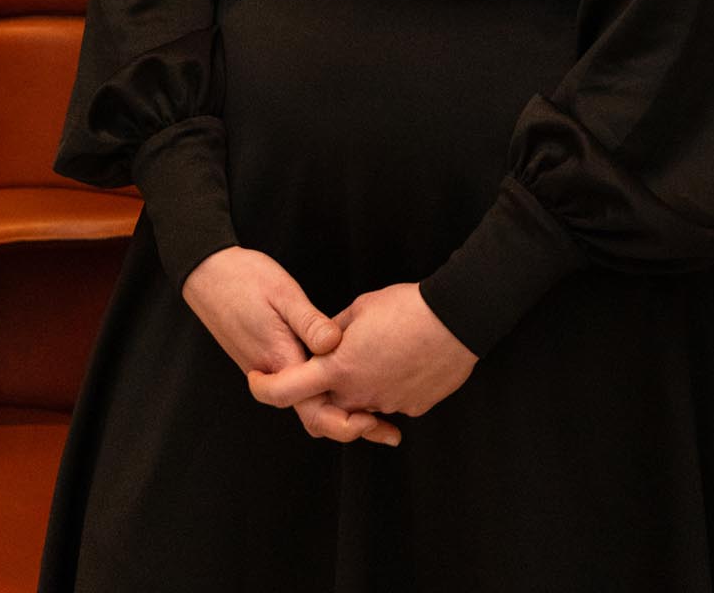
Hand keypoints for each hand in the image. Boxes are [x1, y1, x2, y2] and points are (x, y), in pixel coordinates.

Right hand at [181, 247, 399, 446]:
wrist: (206, 272)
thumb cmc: (243, 278)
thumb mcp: (282, 293)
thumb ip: (309, 322)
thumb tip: (336, 346)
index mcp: (280, 361)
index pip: (314, 411)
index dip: (347, 424)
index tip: (375, 421)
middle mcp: (274, 373)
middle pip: (315, 415)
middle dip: (351, 426)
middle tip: (388, 429)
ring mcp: (269, 369)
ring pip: (307, 403)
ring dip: (340, 410)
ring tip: (377, 407)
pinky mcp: (268, 359)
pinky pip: (299, 387)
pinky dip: (325, 393)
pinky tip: (347, 380)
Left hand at [247, 282, 477, 419]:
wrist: (457, 319)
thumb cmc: (406, 307)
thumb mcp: (360, 308)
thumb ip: (333, 330)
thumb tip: (324, 340)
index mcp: (338, 368)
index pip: (287, 391)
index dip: (264, 389)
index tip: (256, 380)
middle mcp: (359, 395)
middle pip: (326, 405)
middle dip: (321, 390)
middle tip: (328, 365)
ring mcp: (387, 405)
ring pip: (360, 406)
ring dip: (358, 388)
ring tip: (378, 352)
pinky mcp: (413, 408)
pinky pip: (390, 404)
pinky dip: (388, 388)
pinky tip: (402, 361)